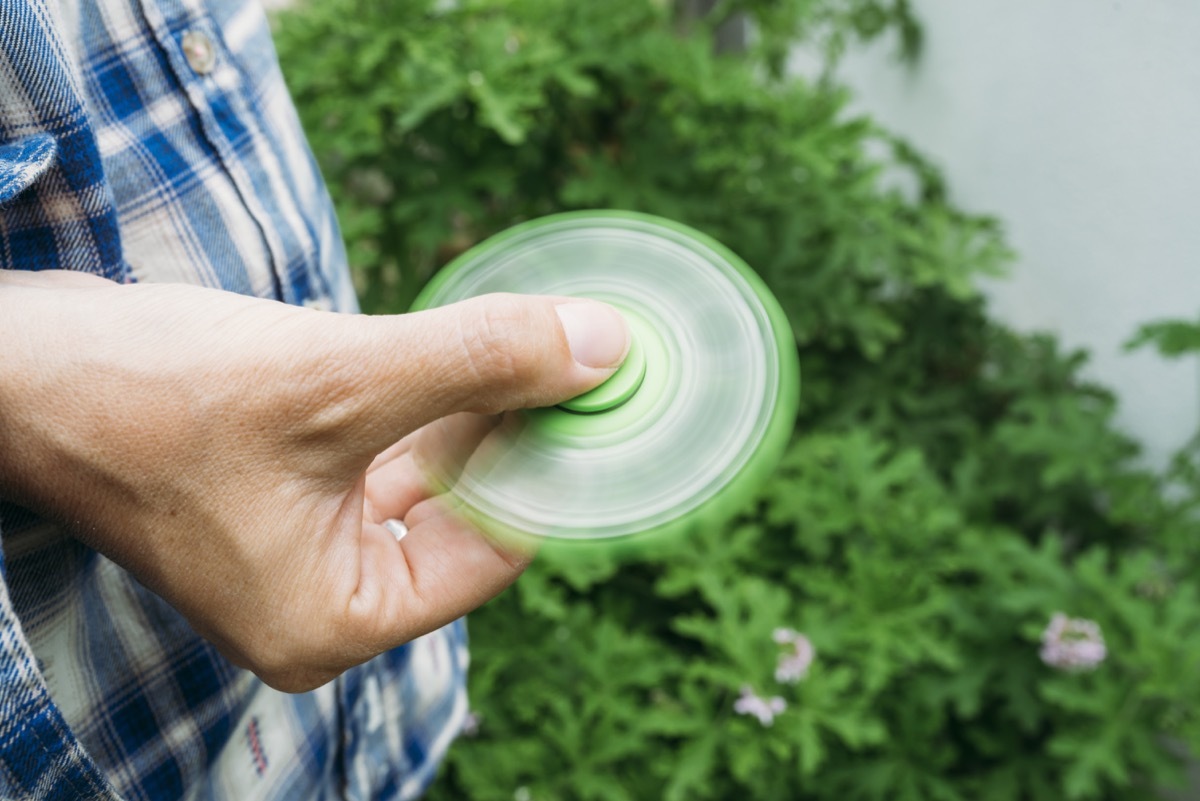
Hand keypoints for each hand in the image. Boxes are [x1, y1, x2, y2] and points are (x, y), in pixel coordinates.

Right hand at [0, 270, 627, 690]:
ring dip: (473, 409)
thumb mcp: (336, 378)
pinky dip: (425, 406)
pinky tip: (462, 356)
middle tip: (583, 354)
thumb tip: (602, 347)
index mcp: (335, 621)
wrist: (19, 365)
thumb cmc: (148, 397)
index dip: (552, 462)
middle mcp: (323, 601)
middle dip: (515, 431)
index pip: (492, 547)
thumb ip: (478, 363)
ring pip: (428, 478)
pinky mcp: (286, 496)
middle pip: (464, 513)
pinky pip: (384, 456)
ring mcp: (302, 551)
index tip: (607, 387)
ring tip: (533, 344)